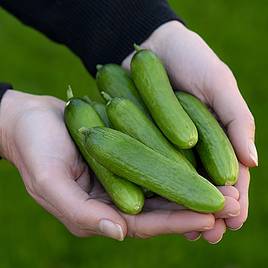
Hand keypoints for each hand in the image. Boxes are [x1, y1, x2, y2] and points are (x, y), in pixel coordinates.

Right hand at [0, 90, 221, 239]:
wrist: (29, 119)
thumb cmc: (33, 147)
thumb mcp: (48, 180)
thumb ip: (78, 211)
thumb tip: (118, 232)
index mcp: (98, 210)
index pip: (144, 223)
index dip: (177, 222)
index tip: (211, 217)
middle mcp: (114, 196)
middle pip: (161, 207)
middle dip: (197, 208)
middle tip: (234, 205)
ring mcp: (121, 173)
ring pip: (164, 185)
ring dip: (196, 186)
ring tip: (230, 187)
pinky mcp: (125, 152)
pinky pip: (156, 159)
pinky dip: (179, 163)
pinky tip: (203, 160)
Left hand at [123, 21, 256, 242]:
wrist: (153, 47)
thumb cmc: (191, 59)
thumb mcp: (219, 83)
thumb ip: (236, 119)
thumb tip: (253, 163)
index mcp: (216, 135)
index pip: (230, 173)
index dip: (234, 197)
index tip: (235, 220)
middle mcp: (193, 146)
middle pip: (204, 184)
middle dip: (210, 212)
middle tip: (212, 237)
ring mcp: (167, 146)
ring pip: (178, 183)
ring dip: (183, 209)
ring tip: (188, 234)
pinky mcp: (143, 141)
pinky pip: (149, 168)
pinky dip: (156, 189)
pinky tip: (156, 208)